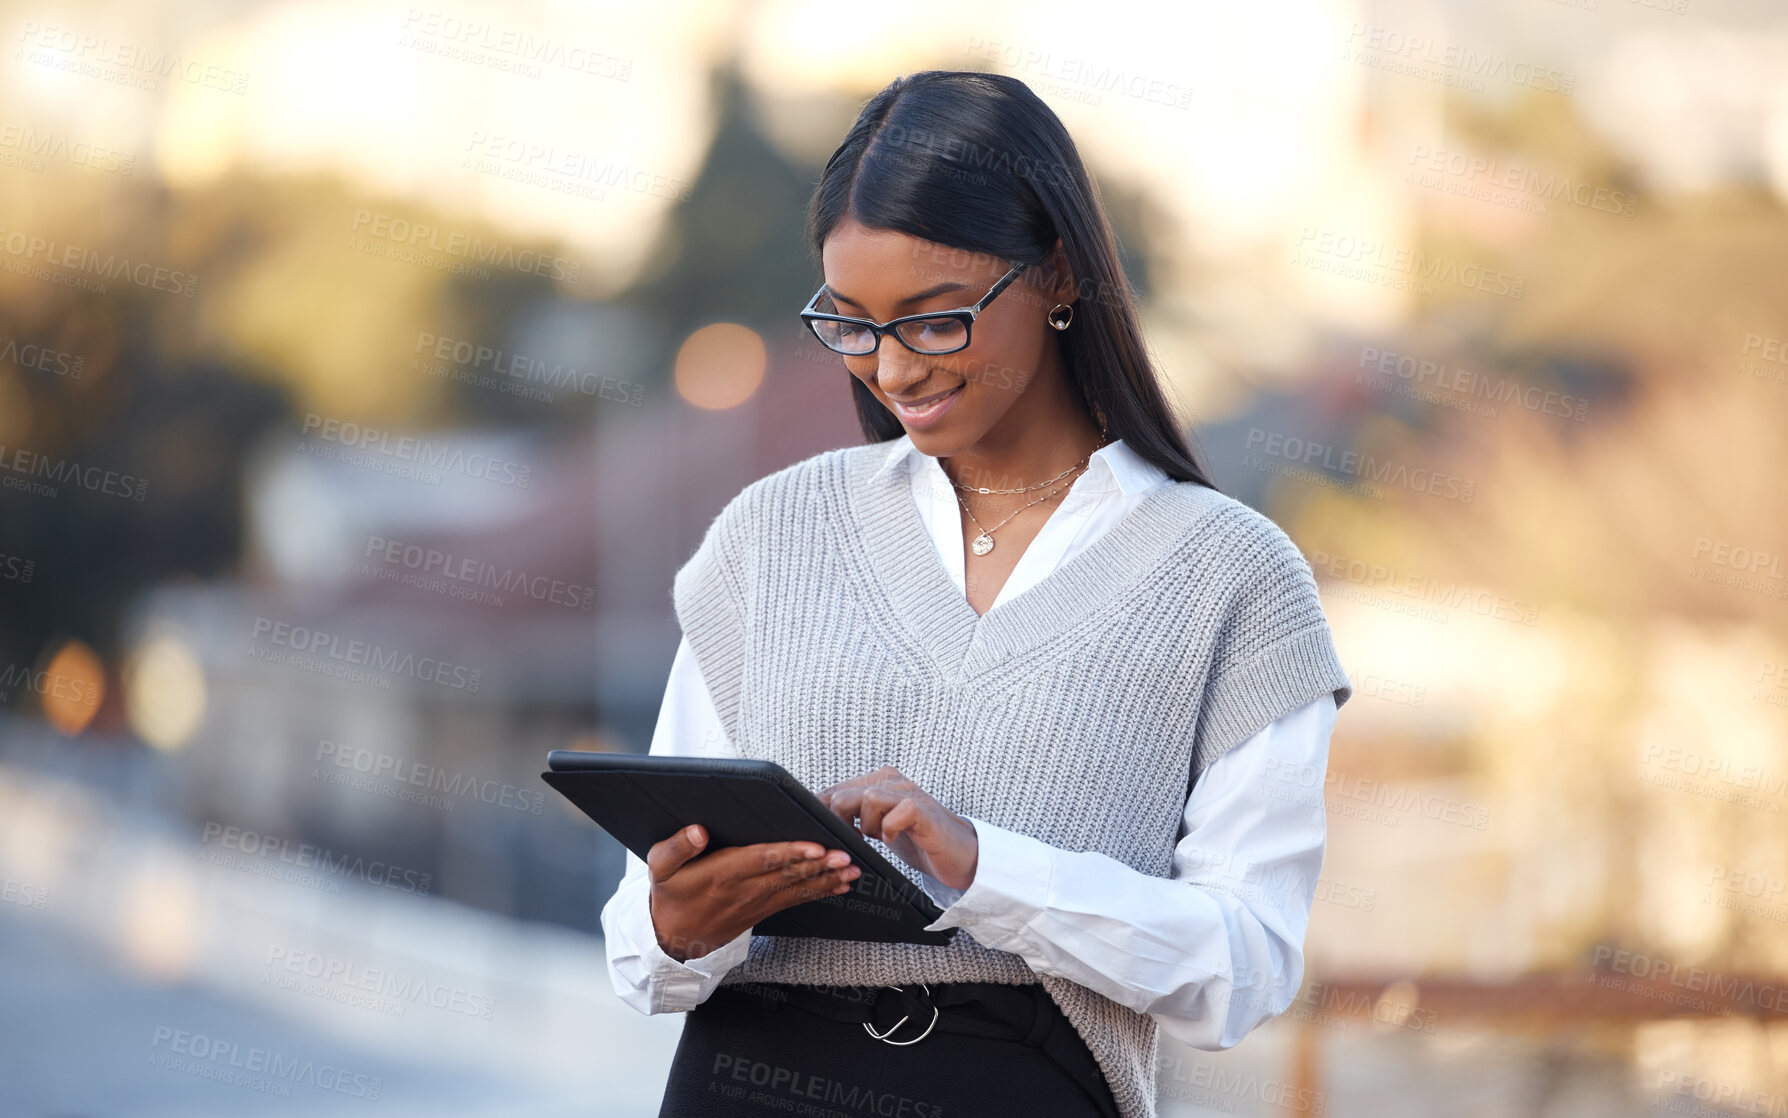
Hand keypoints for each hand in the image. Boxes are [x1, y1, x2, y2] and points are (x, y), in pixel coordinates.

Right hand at [645, 825, 860, 962]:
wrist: (672, 939)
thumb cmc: (669, 896)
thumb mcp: (659, 869)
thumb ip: (676, 847)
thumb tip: (697, 830)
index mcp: (721, 874)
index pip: (761, 860)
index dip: (790, 854)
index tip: (815, 847)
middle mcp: (743, 889)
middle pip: (787, 875)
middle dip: (819, 866)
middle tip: (846, 856)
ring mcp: (755, 903)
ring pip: (796, 888)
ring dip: (826, 879)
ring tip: (852, 871)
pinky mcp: (762, 910)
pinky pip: (795, 900)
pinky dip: (819, 892)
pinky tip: (840, 886)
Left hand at [817, 765, 978, 891]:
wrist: (959, 853)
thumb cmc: (918, 840)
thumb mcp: (879, 825)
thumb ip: (854, 817)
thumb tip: (819, 822)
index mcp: (878, 781)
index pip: (835, 790)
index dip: (822, 814)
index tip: (823, 835)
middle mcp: (893, 781)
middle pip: (843, 795)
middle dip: (840, 825)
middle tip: (853, 842)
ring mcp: (909, 793)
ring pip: (866, 800)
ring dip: (866, 826)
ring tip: (878, 838)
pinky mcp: (923, 810)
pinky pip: (894, 814)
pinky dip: (888, 829)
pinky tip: (894, 839)